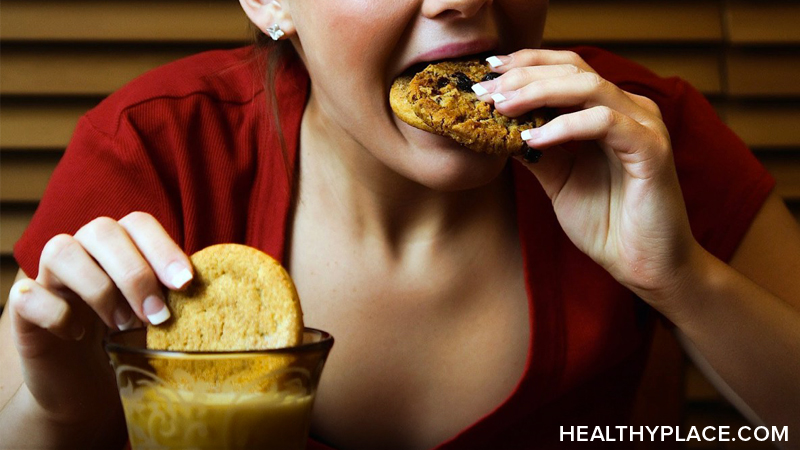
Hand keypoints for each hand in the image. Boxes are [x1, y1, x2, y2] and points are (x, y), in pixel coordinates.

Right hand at [5, 212, 192, 433]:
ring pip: (61, 250)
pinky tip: (78, 334)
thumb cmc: (131, 343)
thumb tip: (220, 291)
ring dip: (99, 288)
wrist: (88, 387)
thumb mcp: (161, 318)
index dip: (163, 248)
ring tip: (121, 326)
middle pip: (102, 230)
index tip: (186, 284)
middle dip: (135, 273)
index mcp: (121, 245)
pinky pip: (29, 294)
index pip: (139, 223)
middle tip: (156, 318)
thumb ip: (180, 298)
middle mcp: (84, 250)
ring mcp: (50, 276)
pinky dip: (56, 312)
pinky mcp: (24, 308)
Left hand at [476, 50, 698, 304]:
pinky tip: (533, 138)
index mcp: (608, 110)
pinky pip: (604, 123)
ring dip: (539, 93)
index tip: (485, 73)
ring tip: (502, 108)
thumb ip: (535, 150)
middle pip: (573, 70)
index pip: (565, 69)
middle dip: (523, 76)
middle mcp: (628, 109)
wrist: (643, 265)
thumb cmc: (606, 223)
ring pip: (588, 87)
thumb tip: (496, 125)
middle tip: (485, 90)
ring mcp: (643, 125)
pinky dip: (565, 126)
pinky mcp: (651, 149)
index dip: (525, 65)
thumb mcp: (558, 180)